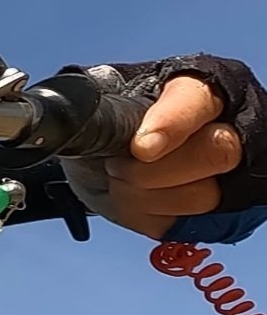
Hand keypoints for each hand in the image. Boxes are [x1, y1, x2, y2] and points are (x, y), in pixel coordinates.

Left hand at [71, 76, 244, 238]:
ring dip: (140, 194)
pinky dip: (143, 215)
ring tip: (118, 177)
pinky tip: (131, 197)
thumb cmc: (107, 126)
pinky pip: (181, 224)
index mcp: (197, 90)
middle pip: (216, 152)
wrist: (98, 162)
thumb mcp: (100, 108)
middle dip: (151, 170)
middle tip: (115, 166)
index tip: (142, 147)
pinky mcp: (213, 216)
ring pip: (200, 196)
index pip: (198, 99)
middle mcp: (225, 129)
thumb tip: (91, 116)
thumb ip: (108, 106)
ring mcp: (224, 176)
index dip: (173, 123)